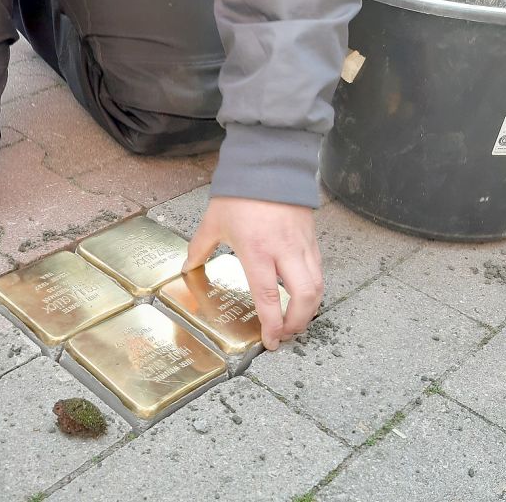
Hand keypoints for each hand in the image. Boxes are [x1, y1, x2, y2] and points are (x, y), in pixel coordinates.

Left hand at [184, 197, 322, 350]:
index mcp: (257, 250)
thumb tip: (187, 266)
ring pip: (317, 286)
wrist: (268, 163)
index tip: (271, 341)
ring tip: (295, 322)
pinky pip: (318, 270)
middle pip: (304, 296)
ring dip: (309, 309)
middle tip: (286, 335)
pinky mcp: (312, 239)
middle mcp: (284, 251)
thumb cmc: (240, 192)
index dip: (272, 324)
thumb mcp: (214, 221)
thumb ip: (199, 248)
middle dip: (297, 323)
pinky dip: (313, 289)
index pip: (269, 296)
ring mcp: (302, 245)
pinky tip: (302, 296)